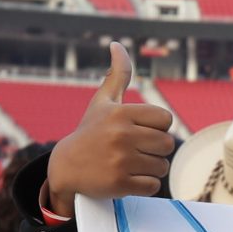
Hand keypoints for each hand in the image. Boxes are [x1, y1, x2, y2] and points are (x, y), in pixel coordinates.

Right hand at [42, 44, 175, 206]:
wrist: (65, 166)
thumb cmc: (90, 131)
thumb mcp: (103, 101)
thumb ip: (117, 74)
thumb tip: (117, 45)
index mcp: (121, 113)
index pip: (166, 120)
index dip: (157, 127)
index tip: (139, 131)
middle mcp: (121, 135)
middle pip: (167, 144)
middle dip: (155, 149)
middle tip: (136, 150)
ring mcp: (120, 160)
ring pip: (162, 166)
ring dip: (151, 168)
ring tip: (132, 164)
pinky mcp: (120, 183)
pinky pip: (153, 186)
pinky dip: (145, 185)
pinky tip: (128, 178)